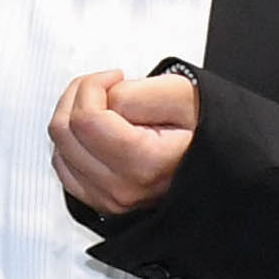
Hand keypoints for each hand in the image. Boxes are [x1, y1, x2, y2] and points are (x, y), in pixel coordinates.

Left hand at [47, 67, 198, 220]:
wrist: (221, 165)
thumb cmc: (206, 132)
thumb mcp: (182, 95)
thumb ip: (136, 92)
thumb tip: (102, 98)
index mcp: (145, 163)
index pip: (85, 119)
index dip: (92, 85)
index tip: (115, 77)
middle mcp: (123, 188)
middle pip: (64, 132)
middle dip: (79, 95)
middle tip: (106, 85)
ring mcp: (110, 199)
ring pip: (58, 149)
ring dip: (74, 117)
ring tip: (106, 106)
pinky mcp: (101, 201)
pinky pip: (64, 167)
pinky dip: (72, 142)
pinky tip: (97, 129)